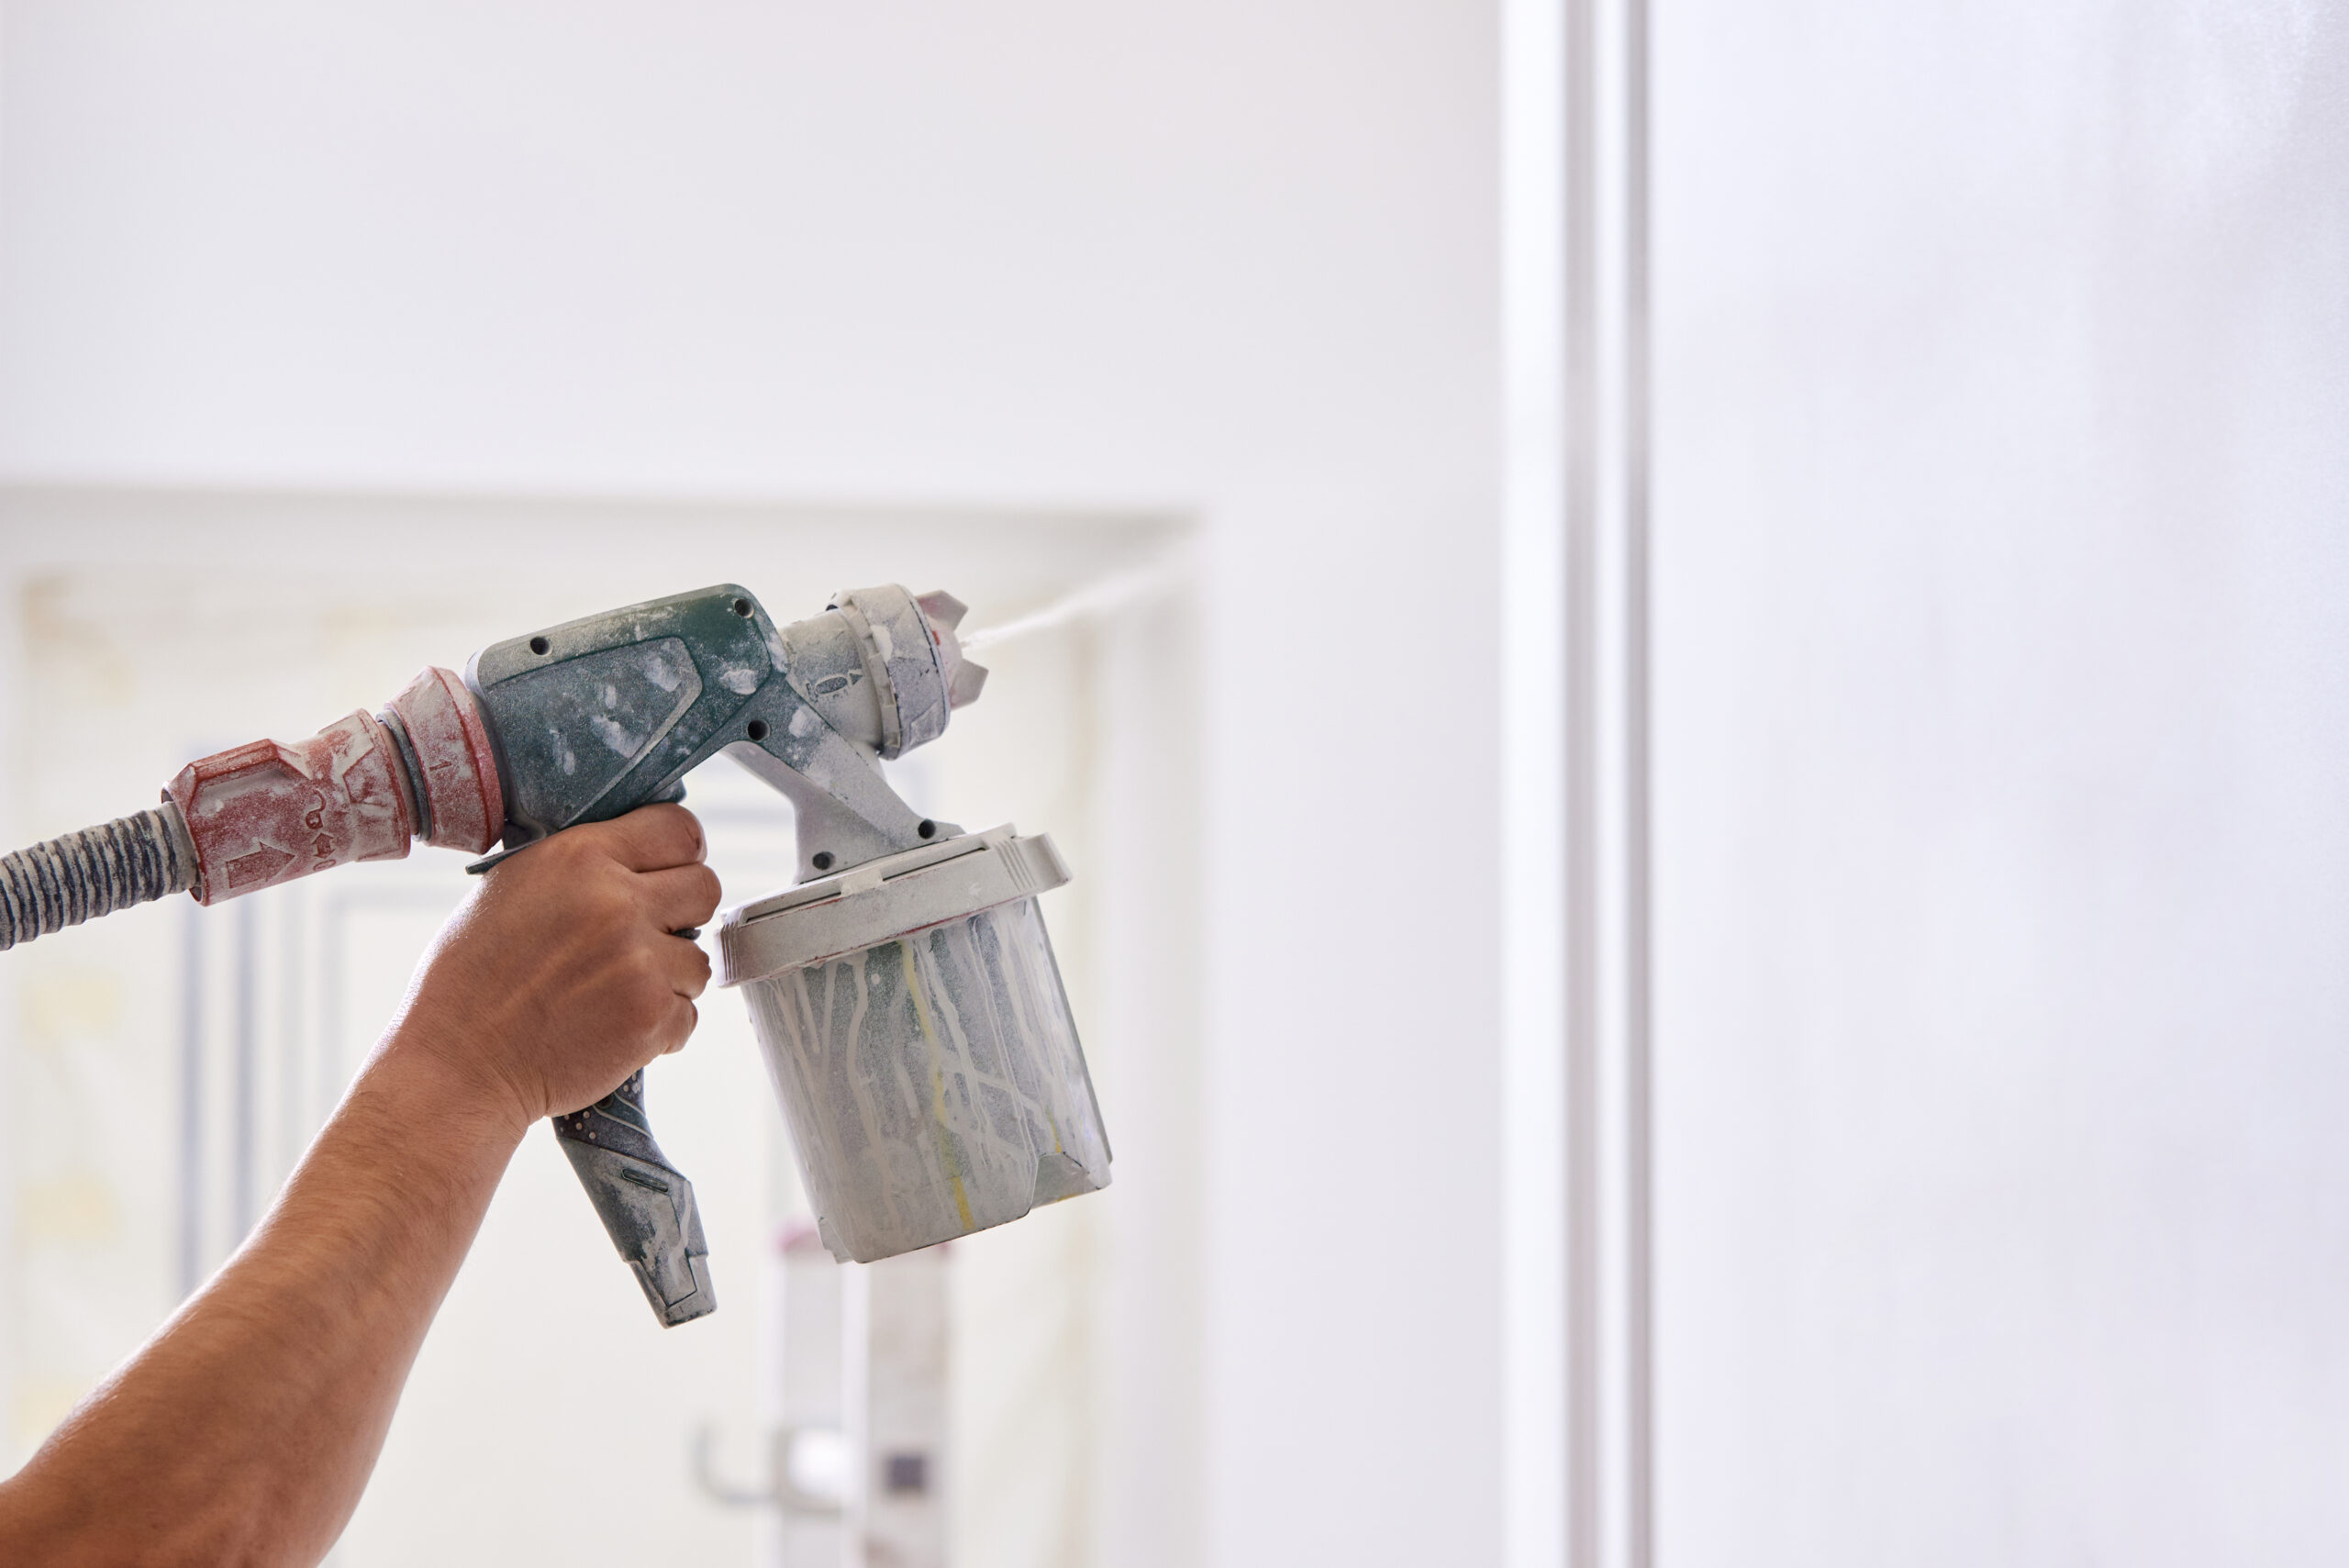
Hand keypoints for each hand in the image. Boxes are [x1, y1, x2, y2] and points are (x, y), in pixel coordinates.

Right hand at [385, 804, 722, 1129]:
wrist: (456, 1064)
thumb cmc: (471, 981)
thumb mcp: (513, 888)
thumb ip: (583, 867)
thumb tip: (639, 861)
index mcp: (580, 857)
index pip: (679, 829)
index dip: (681, 853)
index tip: (670, 874)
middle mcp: (618, 902)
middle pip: (706, 887)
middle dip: (683, 912)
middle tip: (648, 937)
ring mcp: (640, 961)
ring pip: (699, 959)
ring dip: (670, 978)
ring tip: (615, 992)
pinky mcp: (652, 1017)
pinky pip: (689, 1014)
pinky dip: (660, 1027)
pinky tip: (612, 1027)